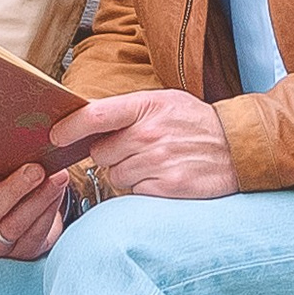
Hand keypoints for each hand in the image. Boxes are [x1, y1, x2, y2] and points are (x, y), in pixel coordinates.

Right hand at [0, 157, 70, 259]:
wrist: (12, 213)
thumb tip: (11, 130)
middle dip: (14, 190)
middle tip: (35, 169)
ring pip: (15, 226)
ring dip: (39, 199)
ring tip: (56, 177)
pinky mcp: (20, 254)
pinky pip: (35, 235)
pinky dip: (49, 210)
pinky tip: (58, 191)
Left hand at [49, 87, 238, 199]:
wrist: (238, 146)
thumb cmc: (194, 123)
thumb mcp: (164, 102)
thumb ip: (127, 111)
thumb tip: (86, 121)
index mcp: (146, 105)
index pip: (96, 115)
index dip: (69, 127)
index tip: (55, 135)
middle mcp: (150, 133)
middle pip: (101, 152)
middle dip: (110, 154)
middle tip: (134, 149)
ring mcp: (160, 161)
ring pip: (116, 175)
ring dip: (127, 172)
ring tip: (154, 162)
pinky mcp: (169, 187)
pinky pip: (135, 192)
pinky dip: (143, 188)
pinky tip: (163, 177)